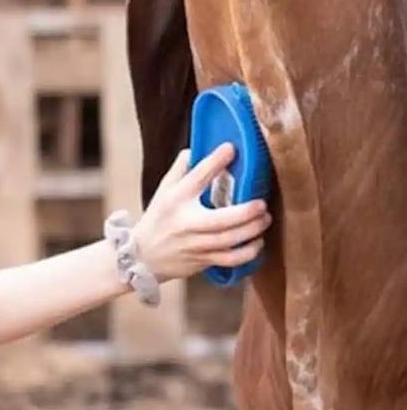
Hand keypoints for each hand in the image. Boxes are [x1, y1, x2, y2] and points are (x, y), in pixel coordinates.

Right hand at [131, 143, 271, 282]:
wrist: (144, 255)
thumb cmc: (158, 217)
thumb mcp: (164, 188)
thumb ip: (180, 168)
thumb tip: (197, 149)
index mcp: (176, 198)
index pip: (197, 177)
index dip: (215, 161)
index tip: (231, 148)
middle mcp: (187, 222)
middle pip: (221, 219)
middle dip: (246, 212)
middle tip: (262, 202)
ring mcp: (196, 244)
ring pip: (230, 241)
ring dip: (252, 231)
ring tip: (264, 218)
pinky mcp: (204, 261)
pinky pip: (230, 260)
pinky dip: (248, 253)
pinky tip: (257, 243)